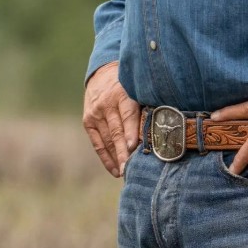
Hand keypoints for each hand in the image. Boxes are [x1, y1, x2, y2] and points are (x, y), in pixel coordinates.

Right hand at [83, 61, 140, 177]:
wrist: (101, 74)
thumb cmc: (127, 85)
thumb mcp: (137, 89)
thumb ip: (145, 107)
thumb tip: (159, 132)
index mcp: (122, 94)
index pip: (127, 115)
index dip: (131, 132)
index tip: (134, 147)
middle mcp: (106, 104)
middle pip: (116, 132)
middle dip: (123, 152)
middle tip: (130, 169)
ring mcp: (95, 114)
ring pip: (107, 140)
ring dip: (116, 158)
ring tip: (125, 173)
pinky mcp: (88, 121)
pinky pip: (97, 143)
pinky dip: (106, 158)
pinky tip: (114, 169)